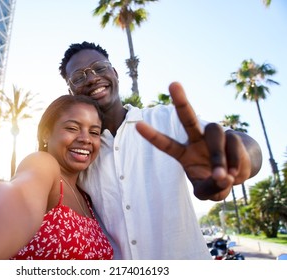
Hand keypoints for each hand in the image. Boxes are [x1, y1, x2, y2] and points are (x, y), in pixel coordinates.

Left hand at [136, 82, 251, 200]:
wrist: (237, 174)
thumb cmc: (214, 182)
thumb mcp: (207, 192)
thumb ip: (210, 189)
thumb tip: (222, 177)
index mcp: (184, 153)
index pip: (166, 144)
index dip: (152, 136)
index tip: (137, 125)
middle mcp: (197, 140)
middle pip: (188, 118)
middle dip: (181, 101)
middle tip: (173, 84)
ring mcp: (215, 137)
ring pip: (215, 133)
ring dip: (218, 156)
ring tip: (222, 176)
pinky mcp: (234, 138)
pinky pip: (233, 145)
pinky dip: (234, 162)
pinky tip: (234, 175)